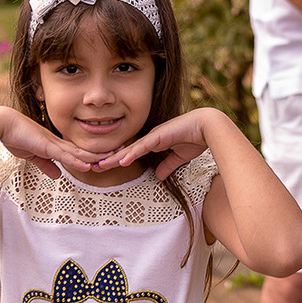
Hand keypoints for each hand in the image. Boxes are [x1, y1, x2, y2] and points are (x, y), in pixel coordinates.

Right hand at [0, 112, 102, 178]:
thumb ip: (46, 165)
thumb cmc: (17, 138)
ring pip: (79, 153)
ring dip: (95, 156)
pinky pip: (65, 155)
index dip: (94, 155)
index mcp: (57, 146)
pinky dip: (77, 161)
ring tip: (112, 158)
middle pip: (84, 151)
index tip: (108, 156)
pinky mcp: (47, 146)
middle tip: (120, 153)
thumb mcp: (34, 156)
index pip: (79, 152)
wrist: (4, 125)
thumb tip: (57, 175)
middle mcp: (59, 143)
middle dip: (102, 153)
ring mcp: (54, 144)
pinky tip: (89, 164)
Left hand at [93, 107, 219, 179]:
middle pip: (125, 150)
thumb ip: (168, 165)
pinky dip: (131, 154)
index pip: (131, 153)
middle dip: (109, 159)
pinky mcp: (159, 136)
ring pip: (130, 149)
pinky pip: (142, 147)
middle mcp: (150, 138)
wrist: (208, 127)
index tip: (104, 167)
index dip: (117, 160)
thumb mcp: (179, 157)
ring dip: (114, 158)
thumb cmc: (196, 138)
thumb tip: (159, 175)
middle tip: (93, 167)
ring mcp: (153, 136)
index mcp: (153, 142)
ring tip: (100, 165)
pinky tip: (120, 160)